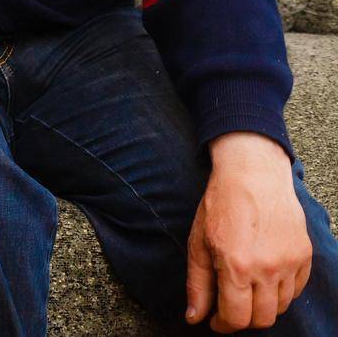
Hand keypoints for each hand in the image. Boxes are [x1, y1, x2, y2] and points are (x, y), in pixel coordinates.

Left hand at [186, 132, 311, 330]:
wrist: (253, 175)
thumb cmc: (220, 206)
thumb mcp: (199, 243)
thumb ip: (198, 284)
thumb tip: (194, 317)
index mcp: (237, 266)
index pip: (236, 318)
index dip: (224, 326)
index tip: (216, 322)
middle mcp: (267, 269)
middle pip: (262, 319)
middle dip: (243, 320)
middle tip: (231, 308)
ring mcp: (289, 263)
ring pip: (282, 307)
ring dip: (263, 306)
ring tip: (247, 291)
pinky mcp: (304, 256)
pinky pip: (296, 290)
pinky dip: (281, 293)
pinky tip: (265, 280)